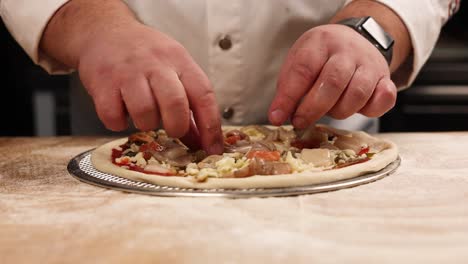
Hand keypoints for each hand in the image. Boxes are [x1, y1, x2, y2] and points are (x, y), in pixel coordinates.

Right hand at [78, 22, 222, 153]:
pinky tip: (121, 110)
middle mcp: (155, 64)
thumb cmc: (144, 55)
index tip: (213, 149)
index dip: (211, 127)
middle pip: (175, 103)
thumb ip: (188, 103)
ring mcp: (128, 72)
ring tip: (143, 114)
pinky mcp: (102, 82)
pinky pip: (113, 116)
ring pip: (145, 112)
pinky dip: (118, 122)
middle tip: (172, 130)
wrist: (103, 32)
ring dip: (146, 123)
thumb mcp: (173, 68)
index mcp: (179, 60)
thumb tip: (201, 141)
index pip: (203, 95)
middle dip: (177, 126)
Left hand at [269, 24, 396, 128]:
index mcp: (320, 42)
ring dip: (339, 111)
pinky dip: (370, 110)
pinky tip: (358, 109)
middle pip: (332, 82)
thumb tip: (277, 117)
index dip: (289, 97)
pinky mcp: (385, 79)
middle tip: (299, 121)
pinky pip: (383, 99)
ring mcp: (370, 64)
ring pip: (357, 94)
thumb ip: (288, 88)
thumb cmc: (321, 58)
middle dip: (313, 108)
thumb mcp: (298, 62)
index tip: (277, 117)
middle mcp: (348, 51)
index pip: (303, 70)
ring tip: (328, 110)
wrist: (354, 40)